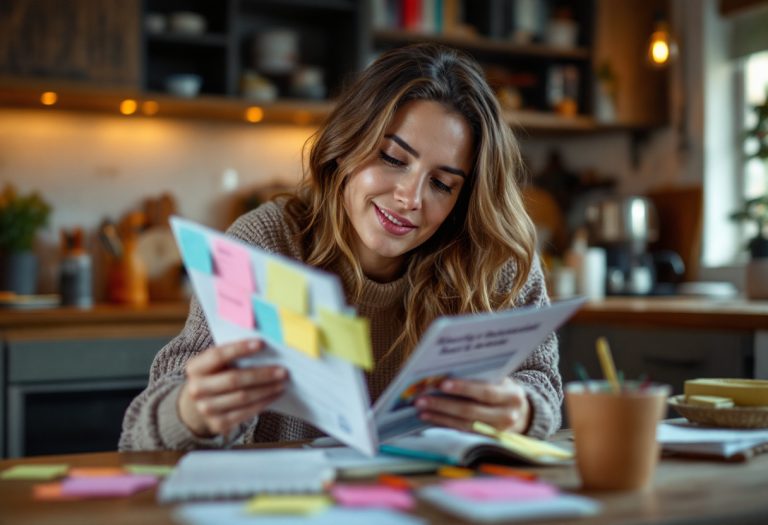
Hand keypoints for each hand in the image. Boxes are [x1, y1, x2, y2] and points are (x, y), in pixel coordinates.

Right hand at [178, 339, 288, 437]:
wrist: (200, 405)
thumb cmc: (217, 376)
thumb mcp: (217, 364)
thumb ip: (233, 355)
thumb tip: (265, 348)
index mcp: (195, 368)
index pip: (218, 355)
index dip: (240, 348)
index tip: (262, 343)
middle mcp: (197, 389)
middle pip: (234, 379)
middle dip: (262, 374)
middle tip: (283, 370)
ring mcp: (206, 409)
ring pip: (243, 397)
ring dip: (267, 389)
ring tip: (283, 382)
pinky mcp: (218, 423)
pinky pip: (246, 412)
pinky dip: (264, 402)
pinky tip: (275, 395)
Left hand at [415, 377, 530, 433]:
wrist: (520, 412)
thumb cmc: (502, 388)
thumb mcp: (499, 380)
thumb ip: (481, 376)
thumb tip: (445, 373)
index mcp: (512, 396)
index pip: (486, 392)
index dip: (464, 388)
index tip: (442, 384)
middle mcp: (507, 416)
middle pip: (471, 411)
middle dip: (443, 404)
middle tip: (421, 398)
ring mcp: (497, 431)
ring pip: (464, 424)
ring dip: (439, 416)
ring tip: (421, 409)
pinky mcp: (486, 440)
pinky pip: (461, 431)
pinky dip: (444, 423)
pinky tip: (429, 417)